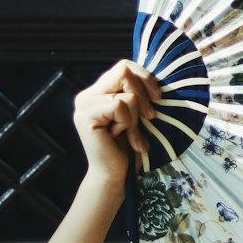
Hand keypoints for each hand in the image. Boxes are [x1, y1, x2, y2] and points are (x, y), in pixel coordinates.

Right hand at [73, 60, 160, 183]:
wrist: (114, 175)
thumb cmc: (128, 147)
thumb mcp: (134, 114)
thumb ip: (135, 92)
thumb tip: (153, 72)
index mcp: (97, 91)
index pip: (124, 66)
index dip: (145, 77)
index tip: (158, 98)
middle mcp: (86, 95)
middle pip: (125, 71)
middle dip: (144, 94)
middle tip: (150, 118)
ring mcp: (84, 104)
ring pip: (127, 94)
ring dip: (136, 117)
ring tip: (130, 134)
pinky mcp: (86, 115)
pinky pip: (120, 105)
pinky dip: (128, 123)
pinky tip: (120, 137)